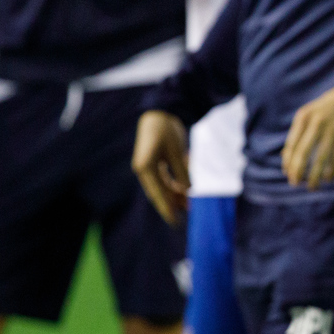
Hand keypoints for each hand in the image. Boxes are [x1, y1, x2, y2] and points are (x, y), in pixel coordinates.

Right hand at [132, 110, 189, 224]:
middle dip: (172, 204)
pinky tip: (186, 189)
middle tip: (185, 216)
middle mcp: (144, 169)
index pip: (158, 193)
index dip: (167, 208)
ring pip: (163, 186)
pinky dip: (175, 183)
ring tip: (190, 204)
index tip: (174, 221)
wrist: (159, 111)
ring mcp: (148, 166)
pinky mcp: (154, 162)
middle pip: (159, 192)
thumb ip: (182, 171)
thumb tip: (189, 190)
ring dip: (175, 194)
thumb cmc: (167, 129)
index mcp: (146, 167)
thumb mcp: (177, 151)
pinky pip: (165, 178)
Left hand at [281, 70, 333, 188]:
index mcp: (304, 116)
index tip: (289, 174)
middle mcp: (317, 123)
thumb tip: (286, 158)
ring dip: (316, 176)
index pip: (292, 144)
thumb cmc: (330, 107)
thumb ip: (299, 133)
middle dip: (298, 172)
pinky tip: (331, 178)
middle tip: (295, 184)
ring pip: (321, 159)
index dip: (288, 162)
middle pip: (303, 153)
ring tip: (313, 187)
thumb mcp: (311, 113)